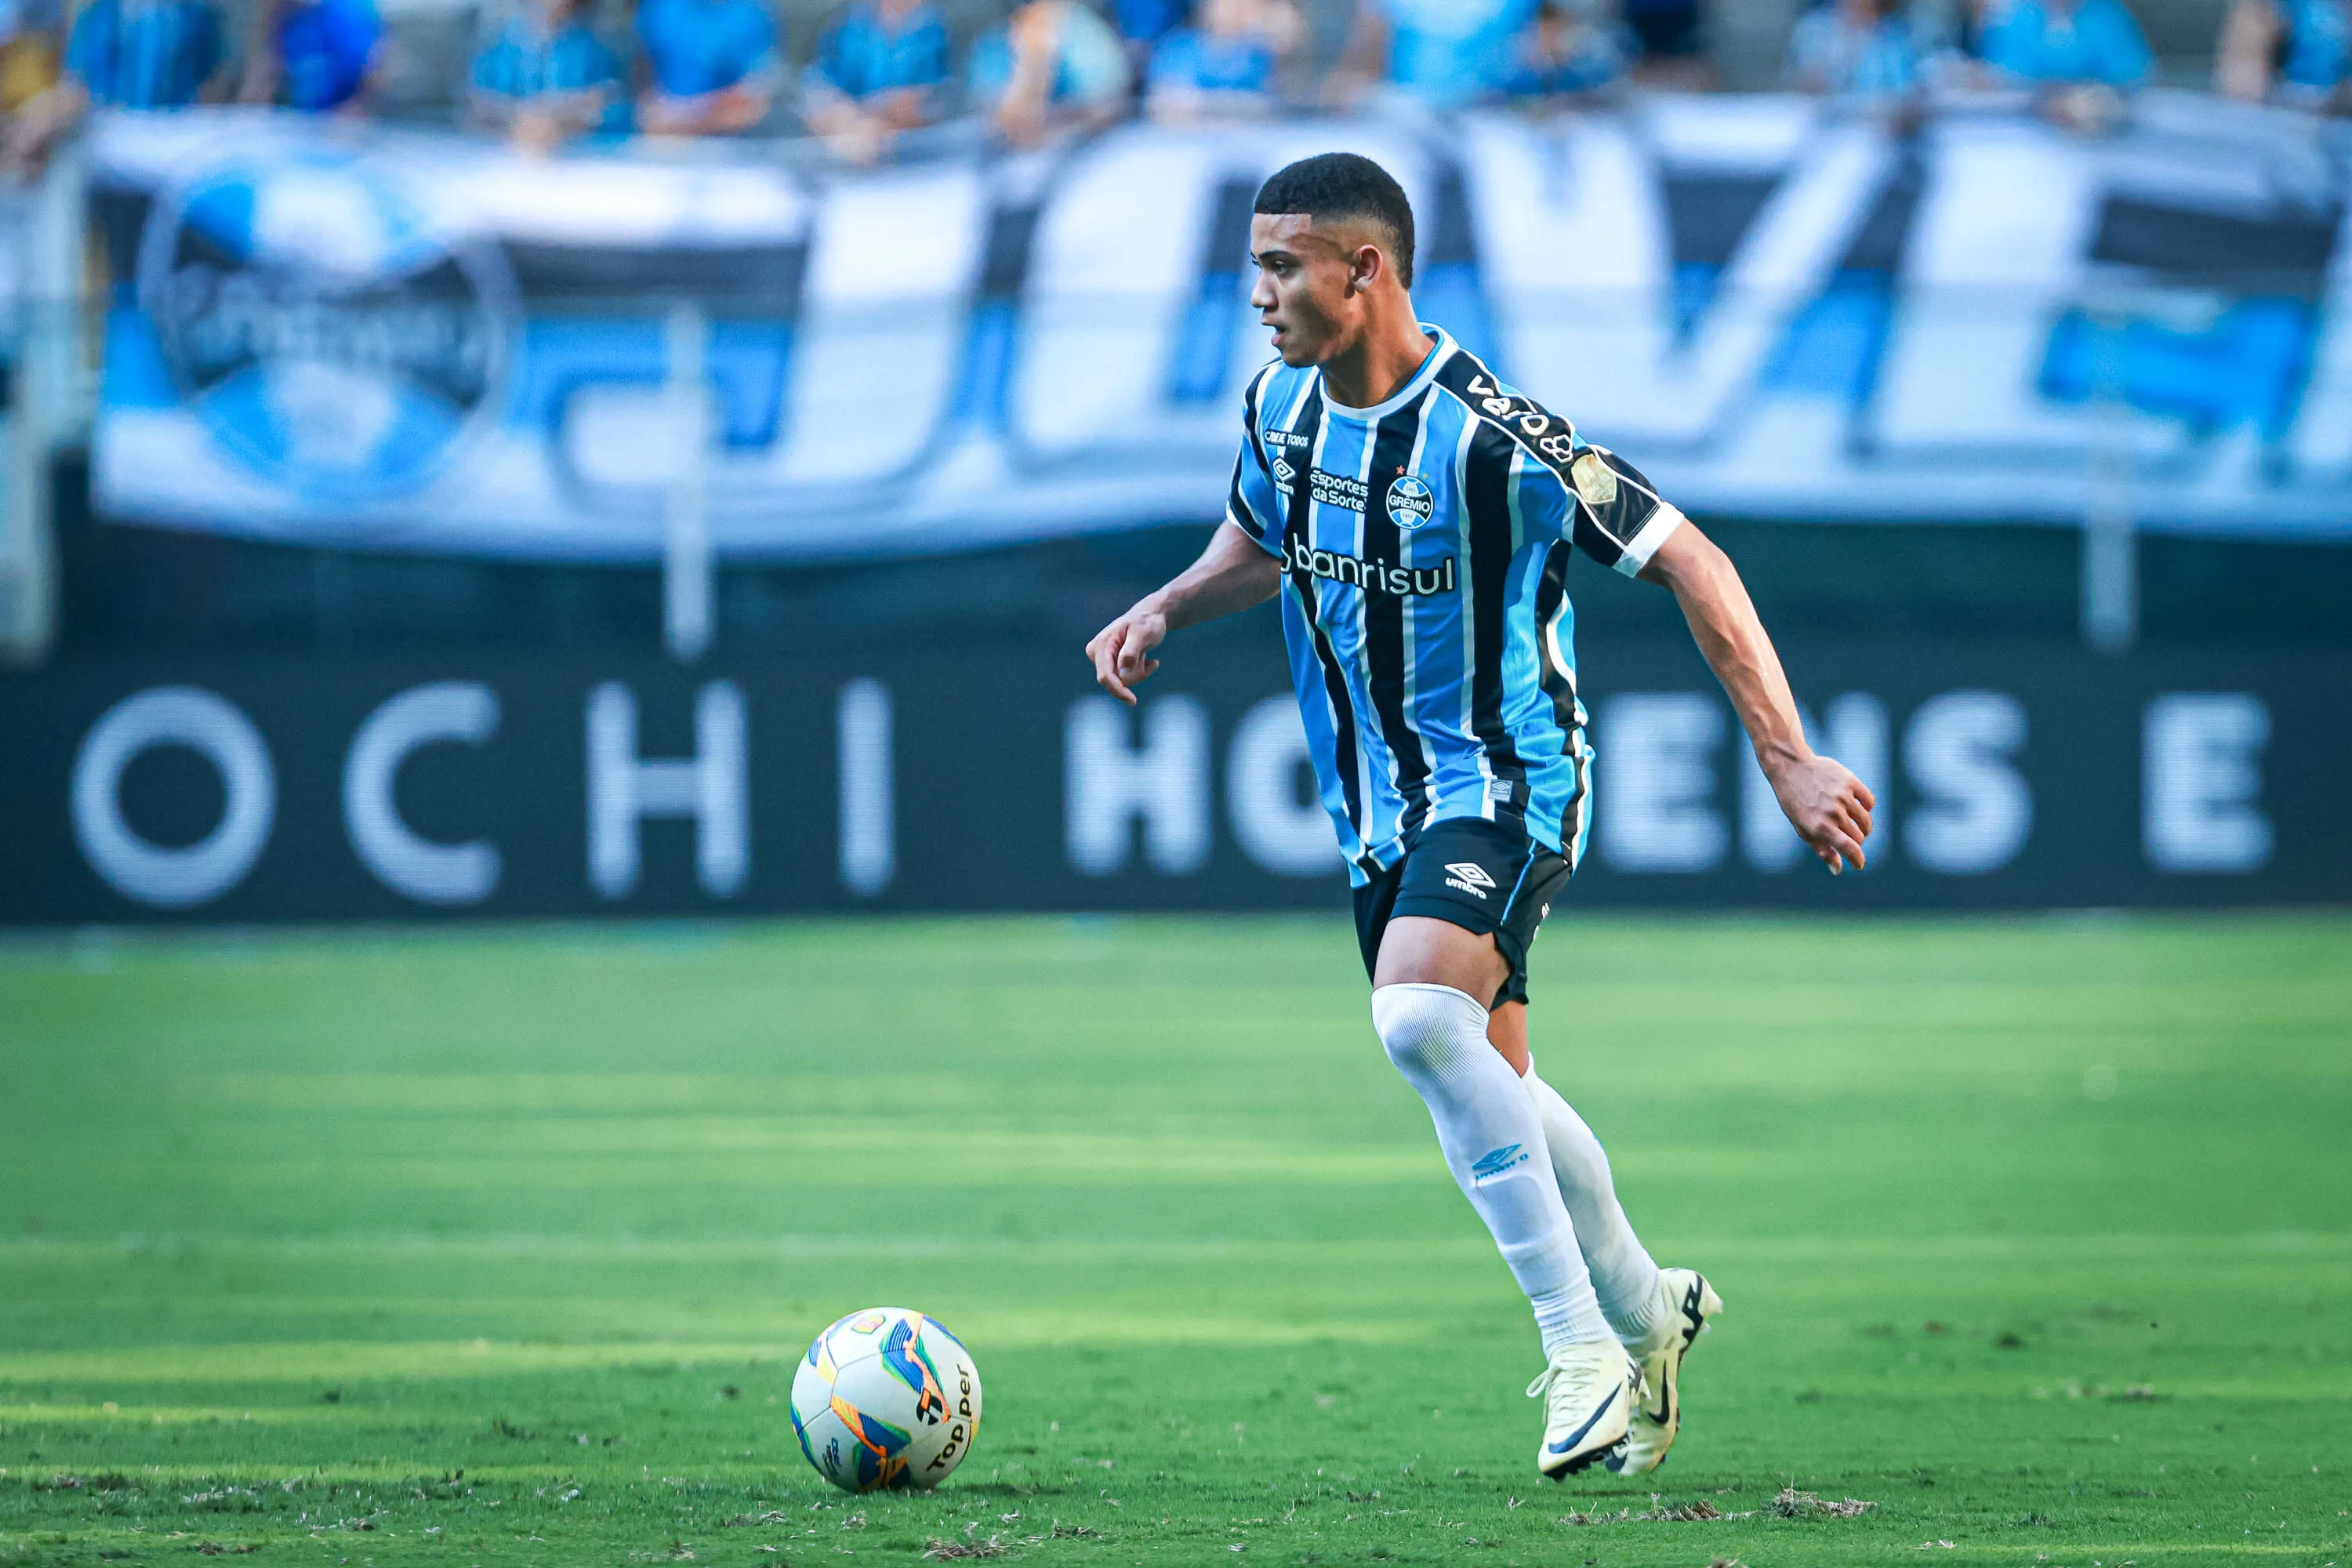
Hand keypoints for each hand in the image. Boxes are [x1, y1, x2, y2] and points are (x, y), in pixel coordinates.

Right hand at [1085, 603, 1167, 705]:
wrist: (1150, 617)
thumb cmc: (1147, 622)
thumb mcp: (1143, 633)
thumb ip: (1132, 651)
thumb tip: (1122, 670)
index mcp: (1102, 644)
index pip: (1105, 675)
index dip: (1117, 690)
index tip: (1132, 701)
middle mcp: (1097, 652)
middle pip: (1115, 680)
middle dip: (1136, 674)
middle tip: (1152, 660)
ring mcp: (1103, 659)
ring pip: (1122, 682)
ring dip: (1140, 672)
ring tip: (1147, 655)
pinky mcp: (1110, 664)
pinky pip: (1126, 680)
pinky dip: (1141, 672)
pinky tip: (1150, 660)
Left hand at [1765, 749, 1874, 874]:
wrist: (1791, 768)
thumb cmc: (1796, 803)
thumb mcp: (1803, 829)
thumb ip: (1822, 850)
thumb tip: (1838, 870)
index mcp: (1820, 827)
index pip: (1850, 848)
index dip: (1858, 860)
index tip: (1859, 864)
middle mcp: (1833, 813)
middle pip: (1859, 837)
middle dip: (1856, 841)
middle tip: (1846, 836)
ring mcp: (1843, 796)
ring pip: (1866, 821)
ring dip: (1863, 827)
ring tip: (1853, 823)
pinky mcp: (1850, 782)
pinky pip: (1869, 802)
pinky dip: (1866, 808)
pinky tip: (1857, 807)